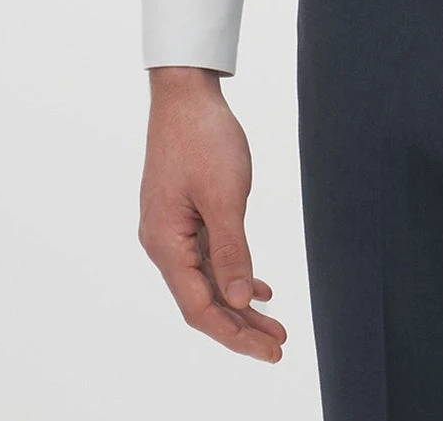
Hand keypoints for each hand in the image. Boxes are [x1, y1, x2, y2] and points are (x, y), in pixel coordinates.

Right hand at [138, 68, 286, 363]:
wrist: (185, 93)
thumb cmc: (203, 137)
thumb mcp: (225, 195)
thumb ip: (232, 251)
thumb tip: (238, 300)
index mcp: (165, 244)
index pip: (200, 307)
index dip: (235, 334)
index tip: (270, 349)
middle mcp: (163, 243)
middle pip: (203, 300)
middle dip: (241, 326)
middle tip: (278, 345)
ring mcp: (172, 229)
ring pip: (207, 280)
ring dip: (239, 302)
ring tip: (274, 323)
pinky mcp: (183, 215)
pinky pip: (207, 257)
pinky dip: (233, 273)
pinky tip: (257, 286)